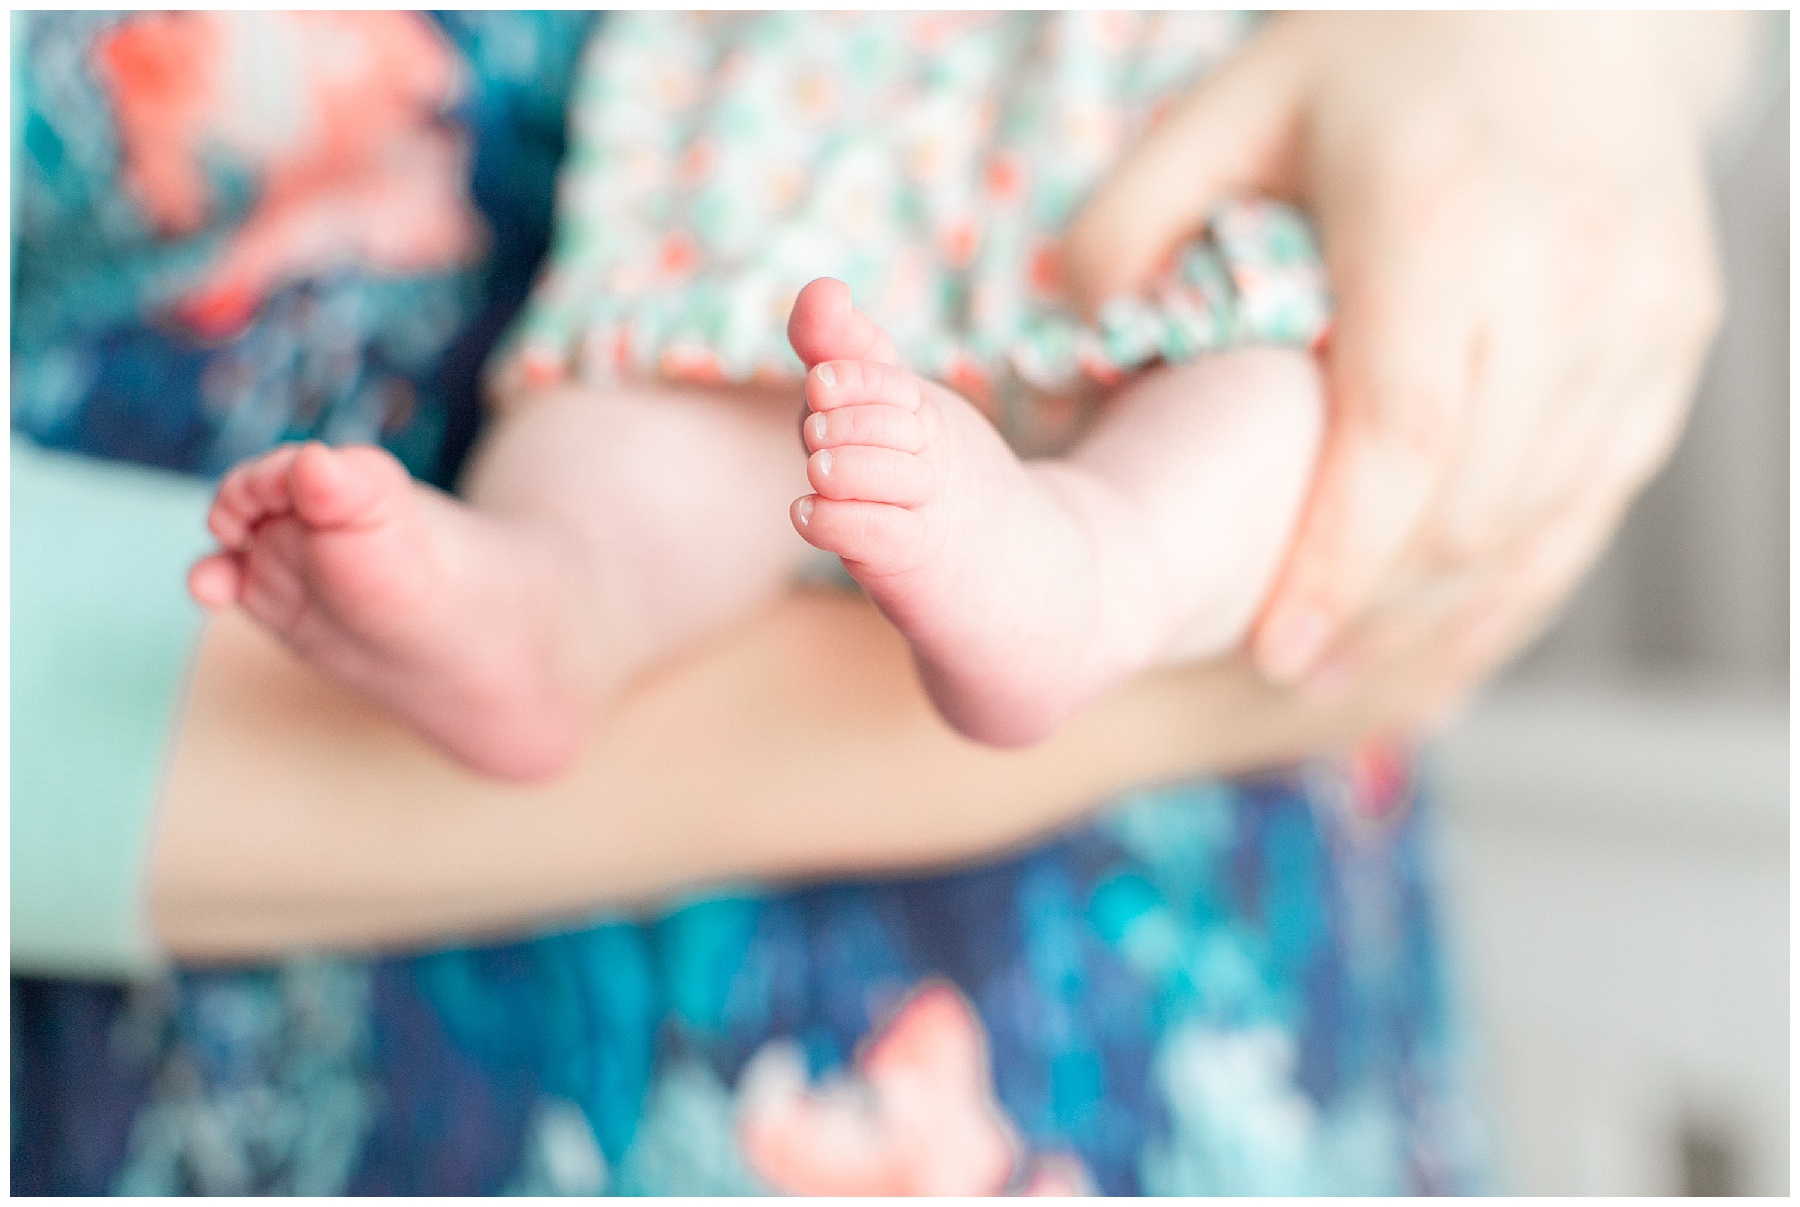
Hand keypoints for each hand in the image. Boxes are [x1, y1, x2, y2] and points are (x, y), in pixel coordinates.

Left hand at [1064, 12, 1748, 722]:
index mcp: (1447, 227)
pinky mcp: (1678, 337)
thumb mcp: (1234, 105)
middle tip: (1291, 673)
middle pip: (1474, 506)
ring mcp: (1644, 314)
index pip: (1399, 443)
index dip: (1335, 567)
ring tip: (1356, 666)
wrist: (1568, 0)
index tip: (1273, 650)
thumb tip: (1075, 342)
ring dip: (1447, 609)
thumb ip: (1133, 221)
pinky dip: (1526, 568)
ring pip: (1545, 518)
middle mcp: (1570, 279)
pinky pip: (1601, 492)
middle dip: (1379, 611)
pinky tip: (1453, 613)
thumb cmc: (1380, 54)